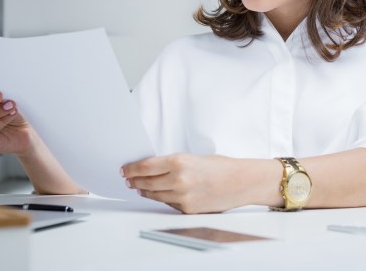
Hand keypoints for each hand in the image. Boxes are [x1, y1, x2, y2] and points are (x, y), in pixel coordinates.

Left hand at [121, 153, 263, 213]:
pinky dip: (162, 198)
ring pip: (154, 195)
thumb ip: (172, 163)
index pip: (145, 167)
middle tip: (128, 179)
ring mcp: (182, 197)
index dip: (131, 169)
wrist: (240, 182)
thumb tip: (151, 169)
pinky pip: (168, 203)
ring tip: (139, 187)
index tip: (125, 169)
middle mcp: (178, 180)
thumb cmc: (220, 166)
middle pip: (146, 182)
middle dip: (135, 180)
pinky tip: (158, 193)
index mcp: (179, 161)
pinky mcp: (187, 209)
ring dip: (145, 190)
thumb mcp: (193, 157)